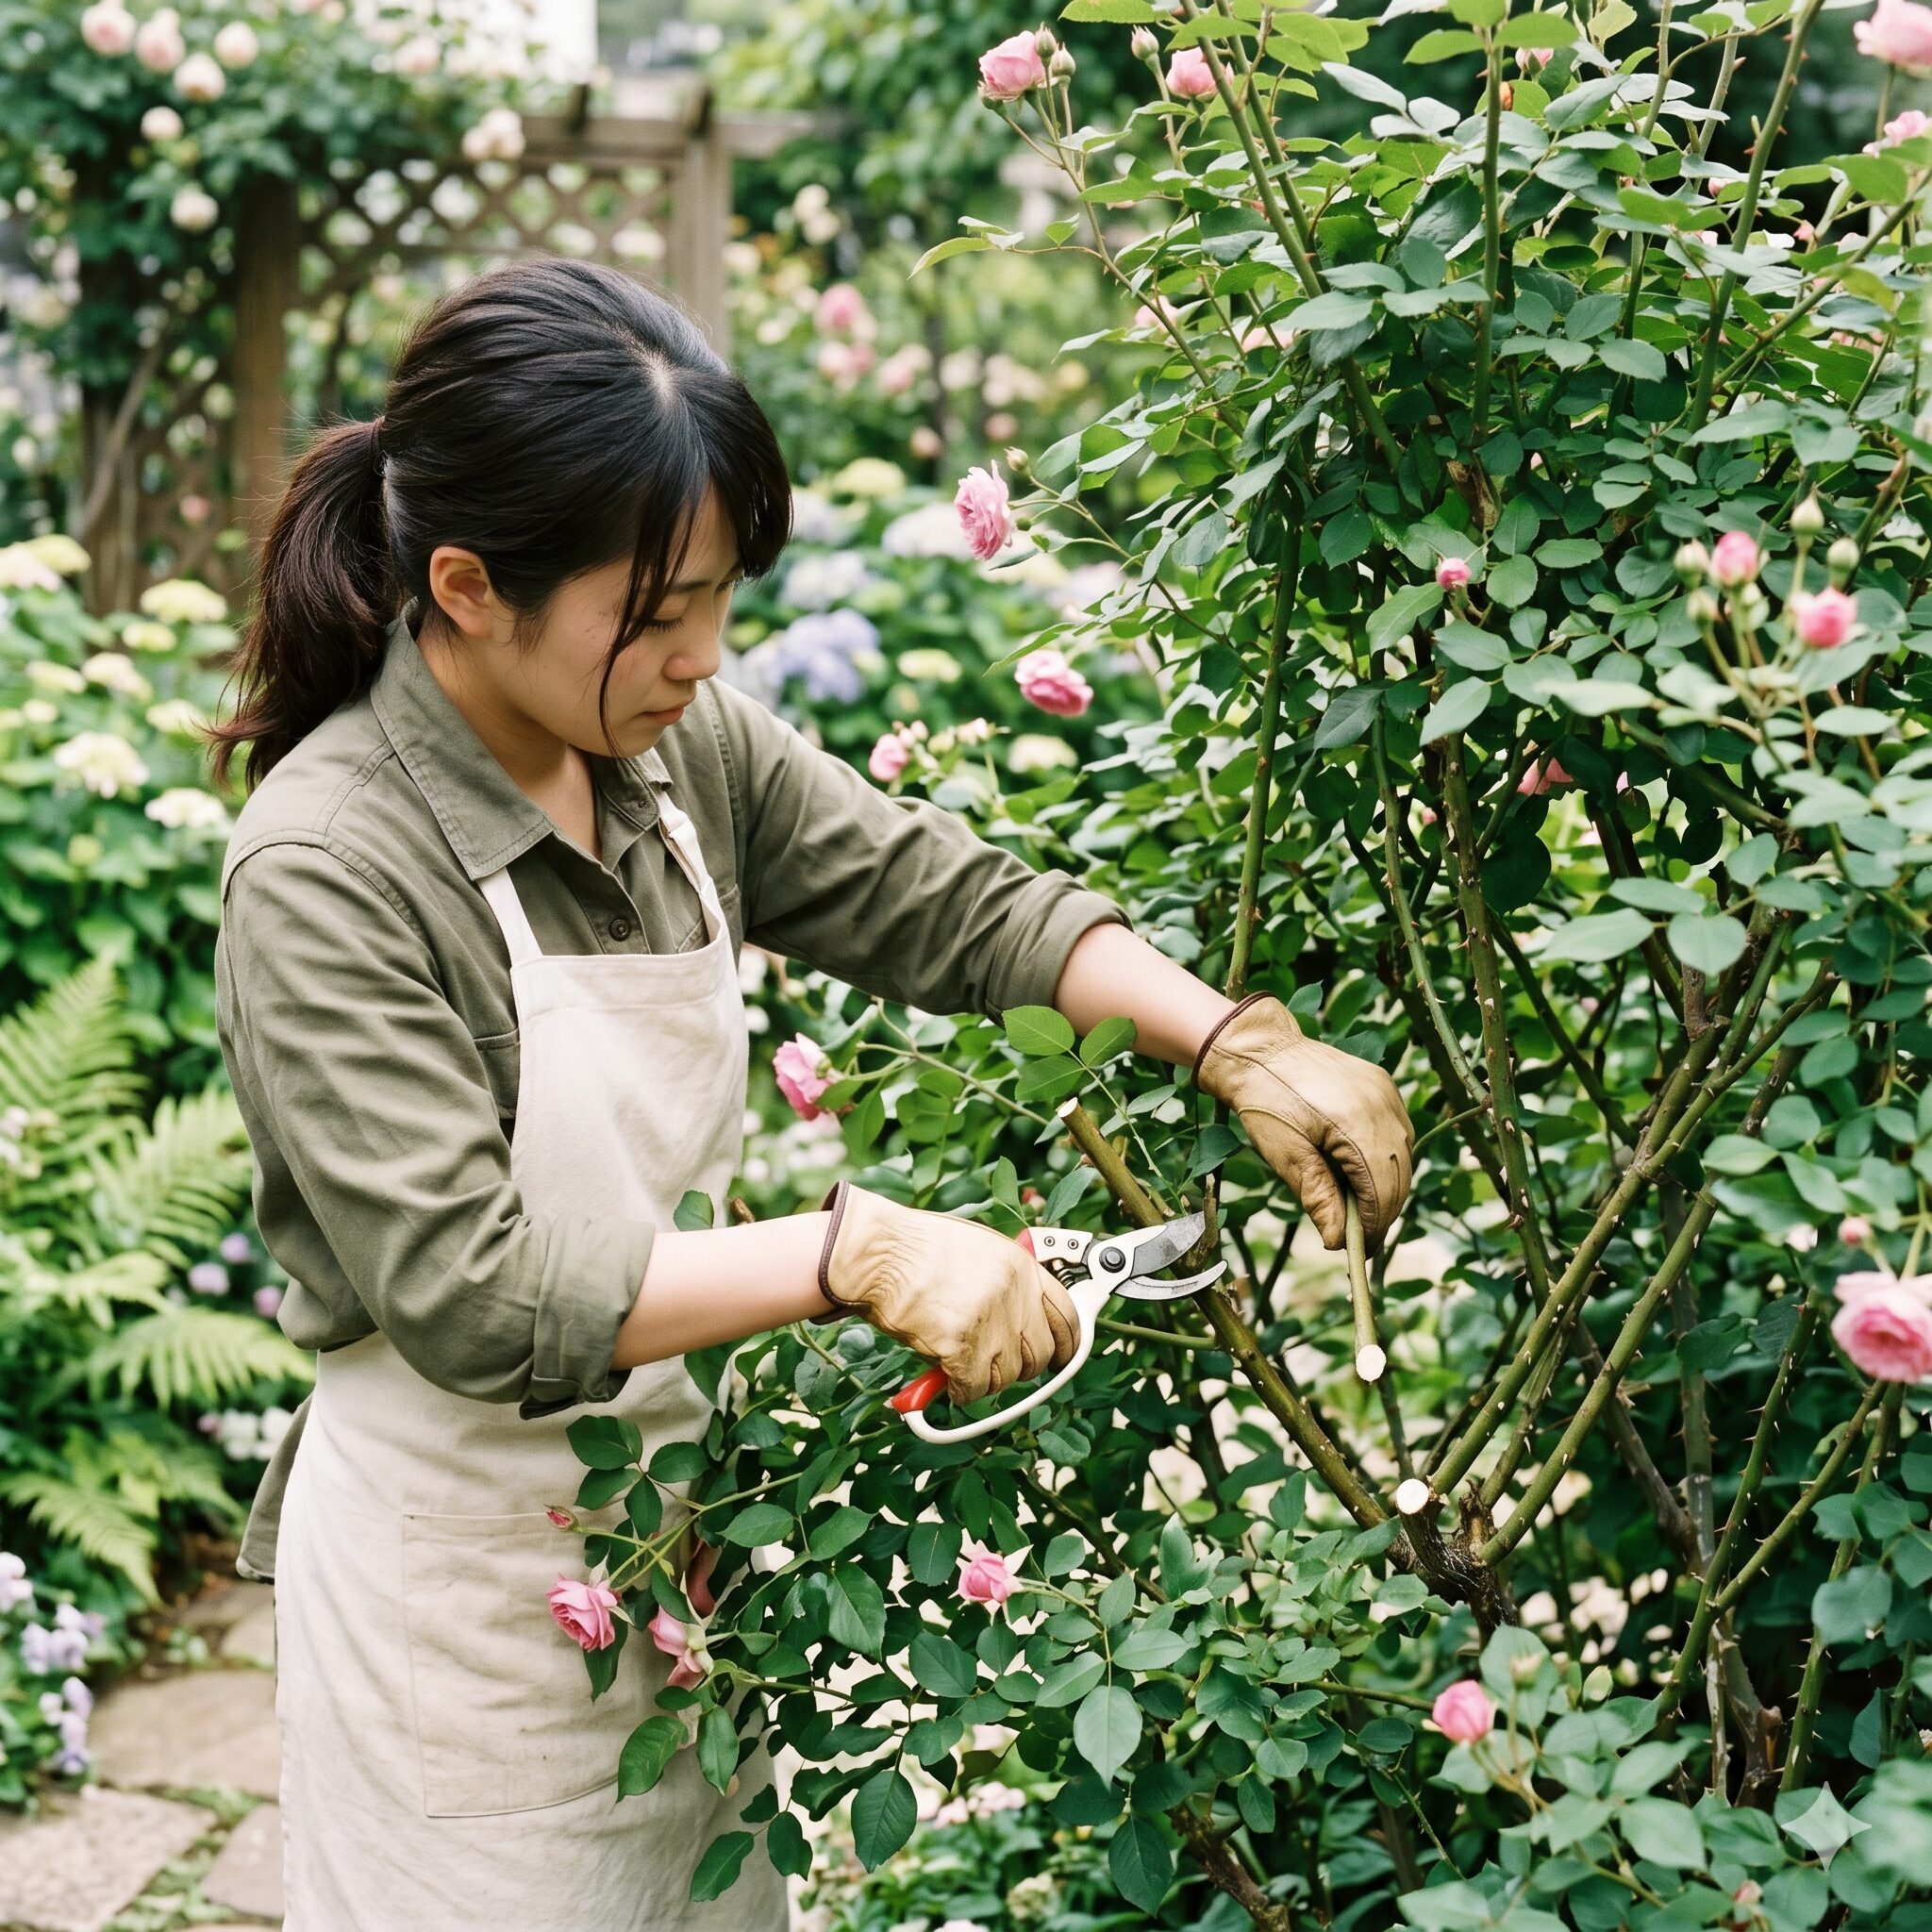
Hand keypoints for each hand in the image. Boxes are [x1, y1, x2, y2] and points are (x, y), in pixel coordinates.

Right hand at [815, 1181, 1079, 1403]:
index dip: (1068, 1343)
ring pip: (1008, 1375)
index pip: (1067, 1315)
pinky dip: (959, 1389)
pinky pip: (974, 1387)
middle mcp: (1013, 1293)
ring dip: (985, 1377)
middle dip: (1019, 1366)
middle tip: (994, 1363)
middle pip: (1040, 1353)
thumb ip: (1006, 1281)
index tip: (1062, 1356)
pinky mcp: (962, 1345)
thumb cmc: (915, 1249)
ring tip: (960, 1362)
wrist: (877, 1254)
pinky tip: (944, 1376)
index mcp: (1021, 1266)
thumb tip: (1021, 1317)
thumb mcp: (977, 1250)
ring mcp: (990, 1320)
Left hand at [1193, 992, 1412, 1252]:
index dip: (1374, 1227)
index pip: (1382, 1191)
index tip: (1360, 1252)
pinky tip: (1359, 1170)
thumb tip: (1339, 1242)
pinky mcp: (1383, 1086)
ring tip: (1356, 1206)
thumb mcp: (1285, 1155)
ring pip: (1403, 1156)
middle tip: (1358, 1237)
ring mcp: (1387, 1093)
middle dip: (1382, 1211)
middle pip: (1399, 1176)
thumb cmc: (1264, 1103)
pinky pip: (1397, 1132)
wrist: (1259, 1050)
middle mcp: (1383, 1107)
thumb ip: (1318, 1196)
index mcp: (1358, 1125)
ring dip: (1385, 1185)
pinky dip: (1385, 1158)